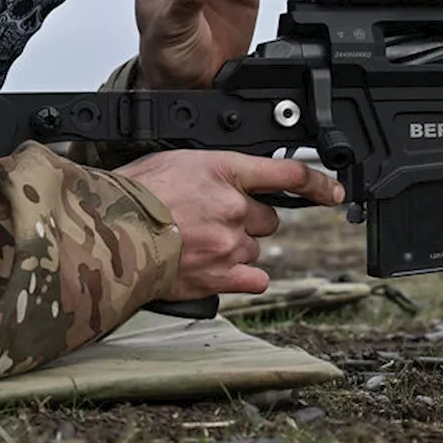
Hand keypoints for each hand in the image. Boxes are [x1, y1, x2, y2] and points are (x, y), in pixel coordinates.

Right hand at [118, 151, 343, 299]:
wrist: (111, 230)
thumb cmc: (132, 193)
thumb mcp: (175, 162)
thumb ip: (210, 172)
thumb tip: (220, 181)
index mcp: (224, 171)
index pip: (286, 172)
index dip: (315, 182)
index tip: (332, 192)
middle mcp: (234, 207)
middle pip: (268, 219)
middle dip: (247, 220)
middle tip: (213, 220)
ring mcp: (230, 244)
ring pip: (254, 250)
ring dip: (236, 248)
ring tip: (199, 243)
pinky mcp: (221, 276)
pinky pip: (254, 280)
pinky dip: (240, 277)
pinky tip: (217, 269)